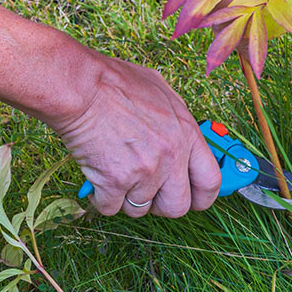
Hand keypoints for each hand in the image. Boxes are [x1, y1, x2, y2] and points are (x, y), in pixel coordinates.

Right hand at [50, 52, 220, 217]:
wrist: (81, 88)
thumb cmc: (114, 82)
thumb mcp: (160, 91)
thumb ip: (174, 119)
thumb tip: (179, 134)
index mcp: (186, 133)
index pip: (210, 181)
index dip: (201, 197)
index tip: (193, 200)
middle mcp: (171, 156)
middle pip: (178, 207)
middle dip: (160, 205)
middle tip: (146, 193)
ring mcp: (145, 171)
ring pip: (140, 209)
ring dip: (126, 198)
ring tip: (115, 174)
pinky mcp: (115, 181)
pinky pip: (111, 208)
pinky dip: (101, 198)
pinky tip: (96, 179)